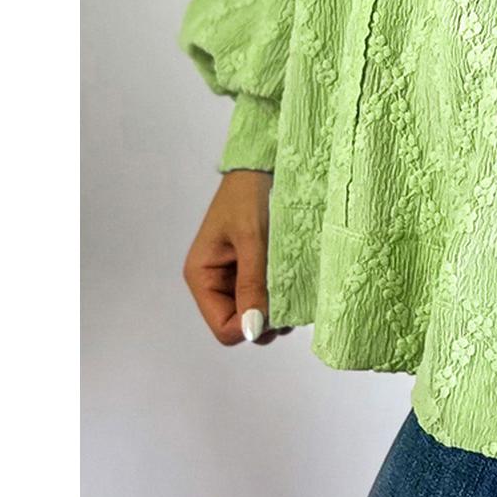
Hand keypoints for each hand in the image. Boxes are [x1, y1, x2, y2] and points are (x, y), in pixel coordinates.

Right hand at [183, 170, 293, 345]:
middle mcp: (214, 283)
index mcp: (202, 277)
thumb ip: (251, 283)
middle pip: (240, 324)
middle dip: (265, 320)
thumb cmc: (248, 196)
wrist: (259, 167)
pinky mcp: (250, 271)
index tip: (278, 311)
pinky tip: (293, 280)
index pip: (223, 328)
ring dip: (275, 308)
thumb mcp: (251, 238)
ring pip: (254, 313)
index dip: (250, 326)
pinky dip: (278, 295)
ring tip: (294, 286)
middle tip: (291, 301)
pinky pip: (263, 296)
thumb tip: (253, 329)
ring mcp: (232, 278)